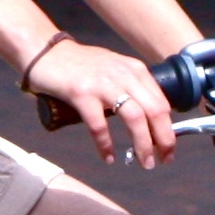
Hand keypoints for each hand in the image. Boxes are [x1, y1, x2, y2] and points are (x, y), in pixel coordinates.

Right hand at [27, 36, 177, 168]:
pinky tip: (109, 157)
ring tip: (145, 162)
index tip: (168, 148)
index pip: (162, 103)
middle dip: (164, 140)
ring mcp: (102, 83)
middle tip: (163, 160)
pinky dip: (106, 144)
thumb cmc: (81, 66)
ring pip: (134, 118)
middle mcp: (123, 75)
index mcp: (135, 70)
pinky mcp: (81, 93)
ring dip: (143, 144)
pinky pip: (99, 125)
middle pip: (154, 111)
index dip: (169, 129)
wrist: (46, 52)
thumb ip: (132, 87)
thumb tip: (151, 116)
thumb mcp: (115, 70)